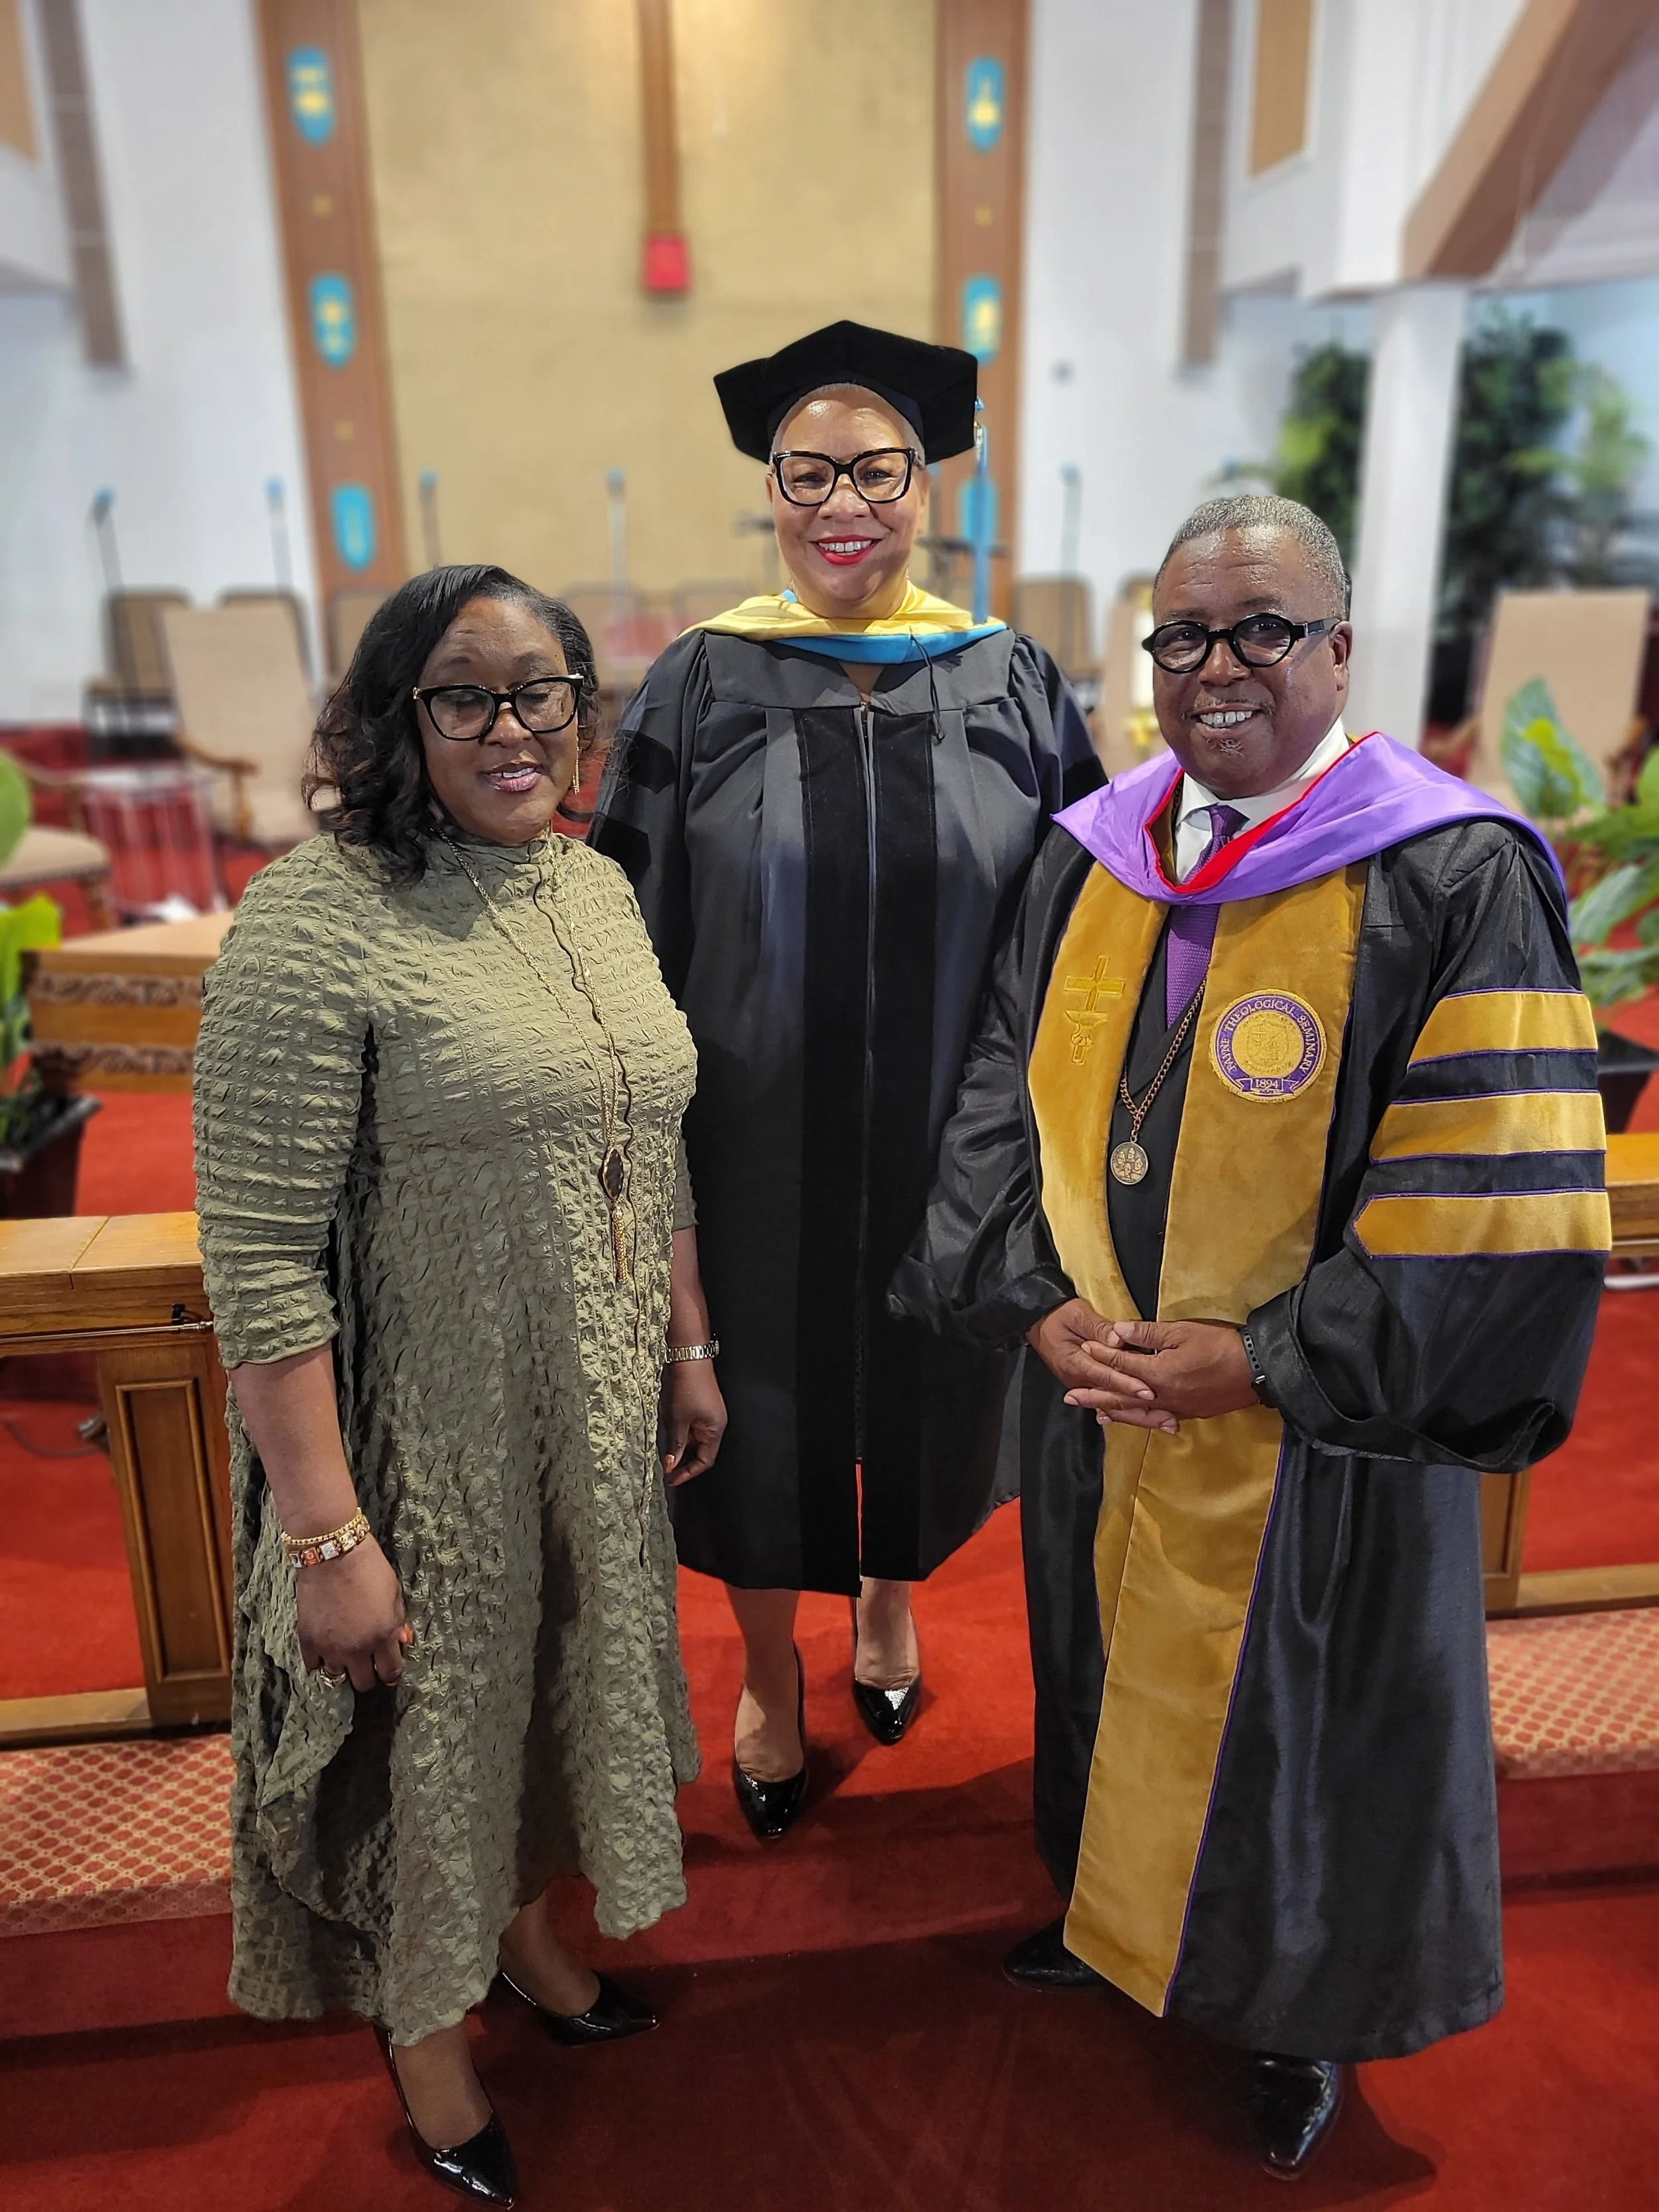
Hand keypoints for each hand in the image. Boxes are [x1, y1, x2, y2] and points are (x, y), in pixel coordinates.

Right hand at [295, 1534, 410, 1691]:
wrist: (333, 1554)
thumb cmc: (369, 1569)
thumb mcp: (394, 1594)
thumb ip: (397, 1623)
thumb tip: (402, 1642)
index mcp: (383, 1636)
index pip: (390, 1672)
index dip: (391, 1675)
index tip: (388, 1672)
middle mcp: (357, 1648)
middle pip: (363, 1683)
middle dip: (368, 1675)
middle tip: (366, 1663)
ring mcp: (330, 1647)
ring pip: (337, 1676)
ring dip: (343, 1666)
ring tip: (344, 1652)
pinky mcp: (308, 1640)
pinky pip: (313, 1665)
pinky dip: (319, 1659)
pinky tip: (325, 1647)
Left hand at [660, 1358, 726, 1485]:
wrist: (689, 1357)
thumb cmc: (687, 1387)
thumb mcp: (678, 1420)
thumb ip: (676, 1445)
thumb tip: (672, 1465)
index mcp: (715, 1430)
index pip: (704, 1461)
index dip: (688, 1472)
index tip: (672, 1479)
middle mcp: (715, 1424)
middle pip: (699, 1450)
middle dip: (681, 1456)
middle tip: (663, 1462)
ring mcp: (708, 1414)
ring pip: (692, 1437)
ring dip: (678, 1441)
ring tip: (663, 1439)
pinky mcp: (701, 1405)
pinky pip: (690, 1424)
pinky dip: (679, 1429)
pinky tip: (667, 1423)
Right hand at [1027, 1299, 1167, 1428]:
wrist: (1039, 1321)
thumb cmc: (1058, 1315)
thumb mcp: (1077, 1314)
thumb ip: (1098, 1328)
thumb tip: (1118, 1340)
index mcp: (1075, 1363)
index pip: (1106, 1377)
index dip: (1128, 1384)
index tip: (1149, 1391)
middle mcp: (1079, 1380)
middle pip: (1114, 1400)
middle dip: (1142, 1410)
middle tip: (1168, 1418)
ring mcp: (1084, 1385)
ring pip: (1114, 1407)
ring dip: (1141, 1416)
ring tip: (1166, 1423)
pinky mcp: (1090, 1384)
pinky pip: (1111, 1403)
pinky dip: (1131, 1412)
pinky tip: (1149, 1419)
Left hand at [1063, 1318, 1260, 1431]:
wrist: (1257, 1370)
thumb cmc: (1220, 1346)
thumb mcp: (1182, 1332)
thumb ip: (1147, 1334)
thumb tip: (1116, 1332)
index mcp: (1158, 1374)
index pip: (1121, 1366)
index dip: (1101, 1357)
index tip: (1083, 1350)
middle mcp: (1162, 1397)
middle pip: (1121, 1397)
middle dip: (1094, 1395)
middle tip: (1070, 1397)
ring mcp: (1176, 1408)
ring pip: (1137, 1413)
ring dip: (1113, 1412)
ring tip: (1093, 1413)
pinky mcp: (1189, 1414)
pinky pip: (1156, 1419)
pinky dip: (1139, 1420)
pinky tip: (1132, 1420)